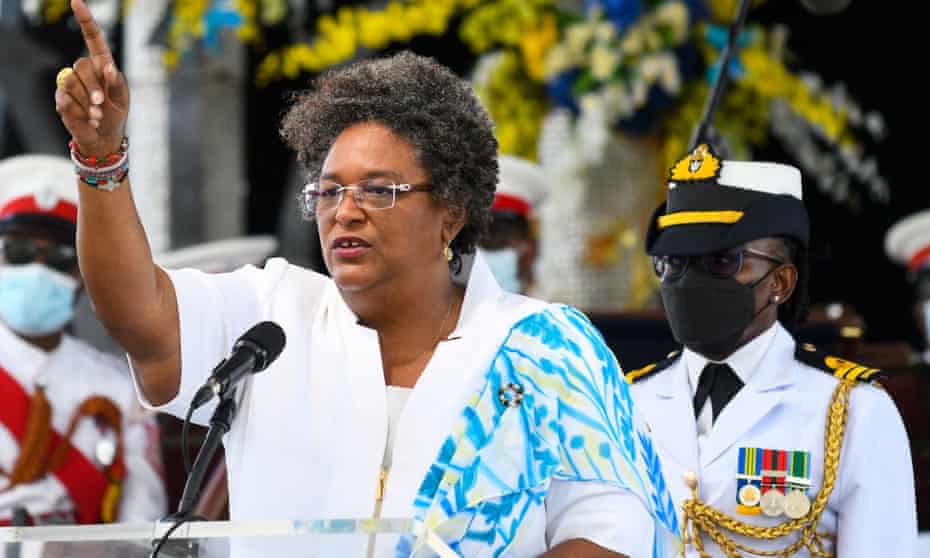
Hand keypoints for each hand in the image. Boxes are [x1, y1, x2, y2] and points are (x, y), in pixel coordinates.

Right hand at [55, 0, 128, 156]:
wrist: (104, 137)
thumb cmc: (116, 114)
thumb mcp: (123, 100)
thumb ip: (118, 83)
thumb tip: (109, 68)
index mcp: (102, 65)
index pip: (93, 39)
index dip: (86, 21)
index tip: (77, 2)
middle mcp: (85, 71)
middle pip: (81, 66)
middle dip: (94, 88)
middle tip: (102, 105)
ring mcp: (71, 83)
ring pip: (72, 83)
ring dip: (88, 103)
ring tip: (97, 115)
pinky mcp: (61, 98)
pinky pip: (65, 98)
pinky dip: (79, 111)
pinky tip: (87, 119)